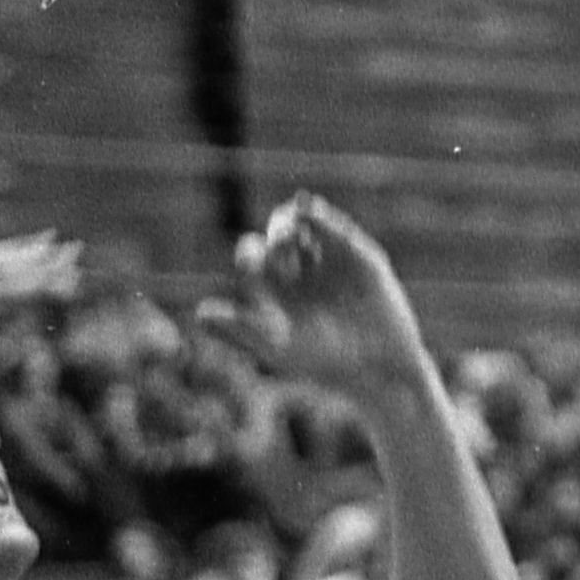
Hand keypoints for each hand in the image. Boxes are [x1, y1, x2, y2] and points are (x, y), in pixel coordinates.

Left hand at [203, 194, 428, 402]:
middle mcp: (304, 276)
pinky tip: (308, 210)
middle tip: (280, 240)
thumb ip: (240, 331)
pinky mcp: (362, 259)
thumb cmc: (325, 366)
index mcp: (279, 295)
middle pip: (280, 240)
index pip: (255, 262)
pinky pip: (338, 232)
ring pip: (308, 229)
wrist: (380, 369)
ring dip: (296, 221)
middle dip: (278, 235)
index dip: (251, 256)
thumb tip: (199, 315)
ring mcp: (332, 265)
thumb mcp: (277, 349)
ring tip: (292, 222)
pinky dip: (323, 219)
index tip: (254, 263)